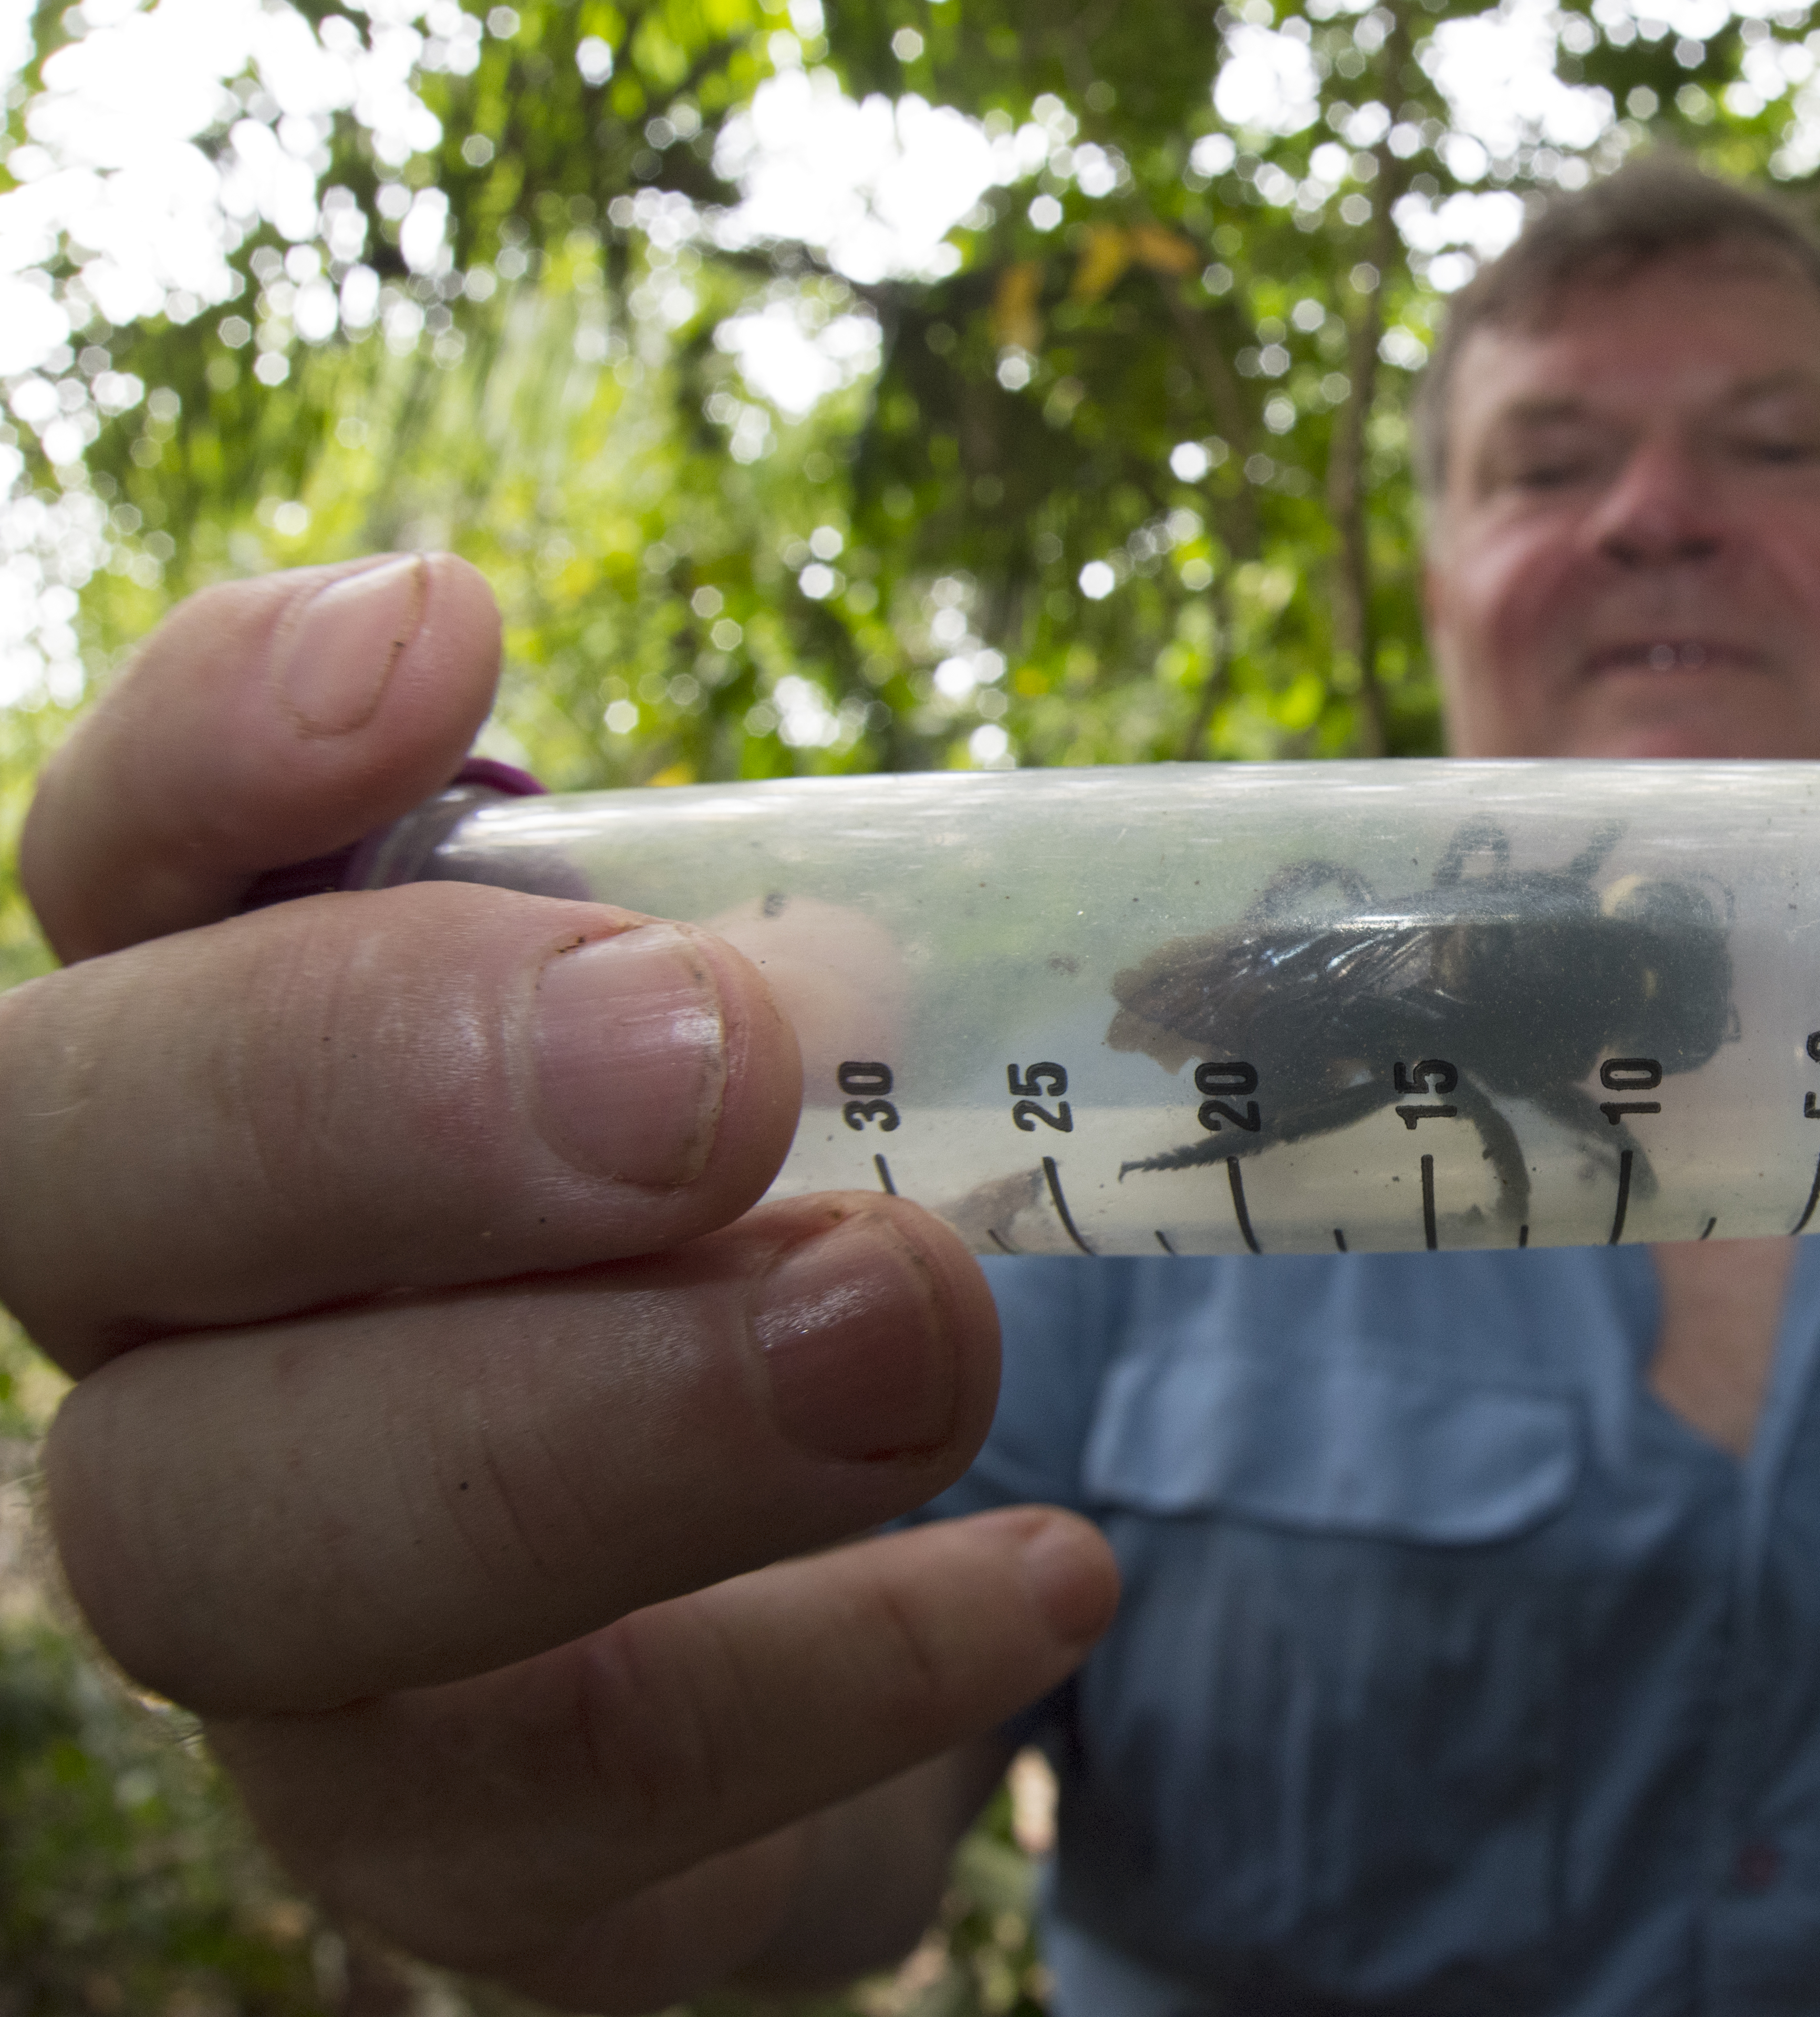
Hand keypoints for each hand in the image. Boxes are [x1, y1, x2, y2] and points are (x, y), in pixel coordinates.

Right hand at [2, 556, 1116, 2009]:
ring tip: (920, 1333)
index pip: (118, 881)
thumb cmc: (808, 1269)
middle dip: (371, 1099)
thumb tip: (826, 947)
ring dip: (596, 1426)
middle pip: (68, 1190)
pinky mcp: (440, 1840)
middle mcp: (185, 1331)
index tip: (455, 644)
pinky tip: (1056, 1574)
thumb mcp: (837, 1073)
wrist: (872, 1616)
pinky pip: (546, 1808)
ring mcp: (276, 1614)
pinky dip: (829, 1674)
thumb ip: (797, 973)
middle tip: (720, 1068)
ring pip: (234, 1545)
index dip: (217, 749)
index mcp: (256, 1084)